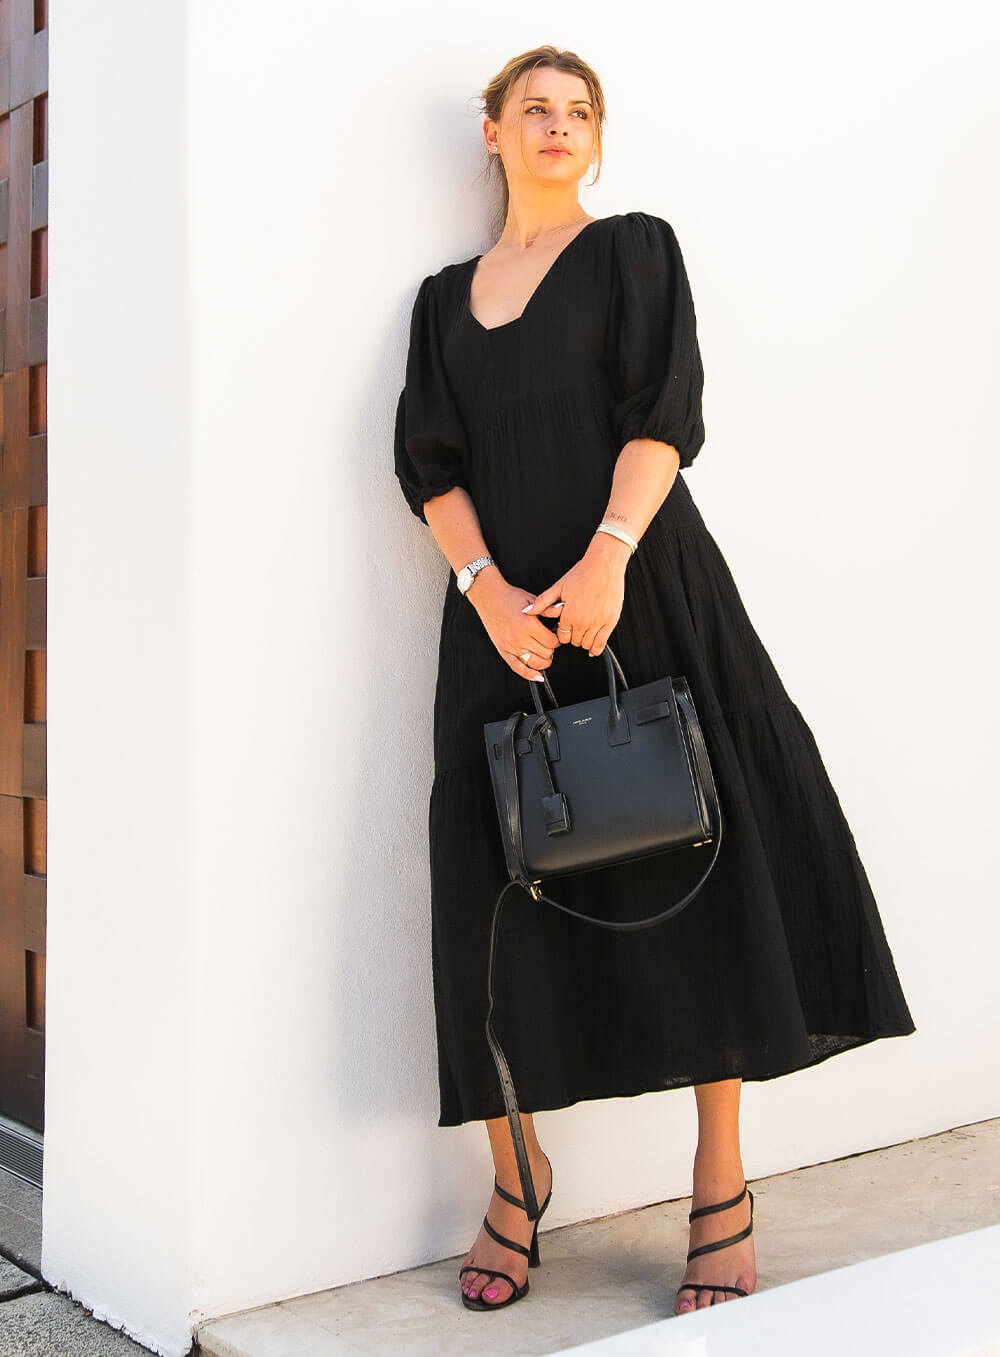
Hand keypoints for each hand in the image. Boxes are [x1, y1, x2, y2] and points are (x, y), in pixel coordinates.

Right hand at [466, 569, 564, 681]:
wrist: (490, 597)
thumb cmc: (510, 598)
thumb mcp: (533, 600)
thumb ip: (549, 610)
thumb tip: (563, 616)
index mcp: (528, 624)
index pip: (552, 642)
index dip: (557, 640)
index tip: (555, 637)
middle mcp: (519, 637)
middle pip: (545, 653)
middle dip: (551, 649)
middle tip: (549, 643)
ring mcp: (511, 646)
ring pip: (535, 663)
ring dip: (544, 661)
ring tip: (545, 654)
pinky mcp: (503, 651)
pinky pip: (517, 668)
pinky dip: (529, 674)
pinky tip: (537, 676)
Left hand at [521, 536, 628, 655]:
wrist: (604, 565)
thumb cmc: (582, 573)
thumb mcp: (558, 587)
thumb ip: (542, 602)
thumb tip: (527, 611)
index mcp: (568, 614)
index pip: (562, 637)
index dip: (563, 634)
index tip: (566, 629)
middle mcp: (582, 621)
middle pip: (574, 642)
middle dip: (573, 637)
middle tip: (575, 630)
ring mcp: (597, 623)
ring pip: (587, 644)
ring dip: (584, 642)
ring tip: (584, 634)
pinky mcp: (610, 622)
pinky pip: (601, 643)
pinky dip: (596, 649)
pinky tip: (593, 649)